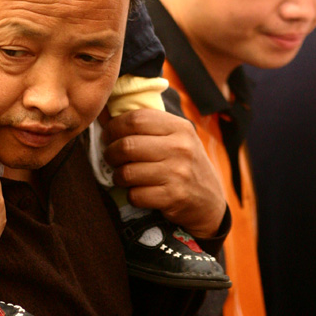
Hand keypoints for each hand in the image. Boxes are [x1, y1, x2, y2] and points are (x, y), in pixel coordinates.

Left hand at [102, 107, 225, 237]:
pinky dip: (130, 194)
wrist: (209, 201)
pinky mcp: (173, 198)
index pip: (136, 119)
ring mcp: (178, 174)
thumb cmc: (184, 163)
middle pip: (128, 145)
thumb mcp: (177, 137)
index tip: (108, 134)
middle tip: (110, 156)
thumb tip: (106, 114)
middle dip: (111, 152)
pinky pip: (135, 195)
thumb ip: (150, 125)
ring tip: (121, 175)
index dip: (114, 126)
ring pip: (128, 172)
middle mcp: (180, 148)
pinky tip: (137, 191)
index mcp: (179, 127)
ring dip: (118, 176)